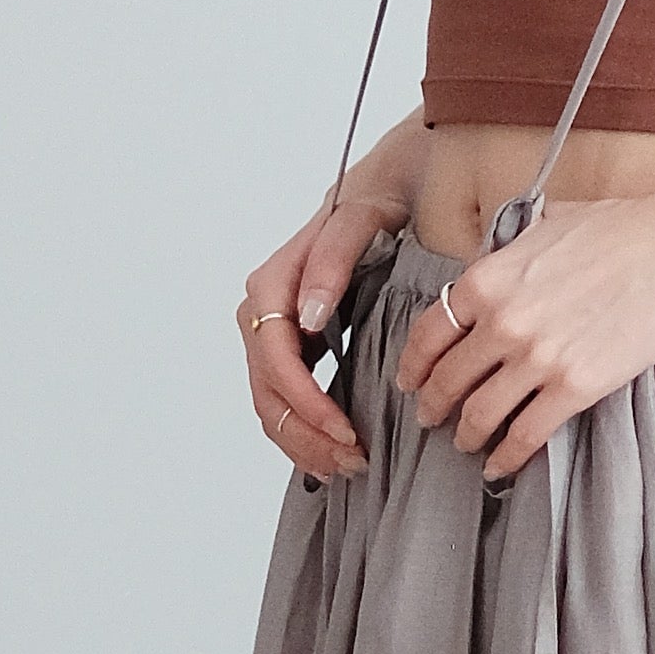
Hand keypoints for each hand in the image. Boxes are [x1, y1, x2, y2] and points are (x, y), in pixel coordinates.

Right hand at [237, 175, 403, 485]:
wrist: (391, 187)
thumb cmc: (379, 202)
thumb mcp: (362, 218)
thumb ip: (332, 260)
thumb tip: (306, 315)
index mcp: (273, 282)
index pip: (276, 356)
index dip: (306, 398)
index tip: (344, 427)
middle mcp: (263, 310)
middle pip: (267, 389)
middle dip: (307, 431)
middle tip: (352, 459)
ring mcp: (272, 331)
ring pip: (269, 403)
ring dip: (303, 441)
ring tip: (346, 466)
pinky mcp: (290, 346)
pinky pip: (281, 400)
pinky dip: (302, 432)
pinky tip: (328, 455)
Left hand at [395, 175, 654, 484]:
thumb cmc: (621, 228)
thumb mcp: (543, 227)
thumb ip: (507, 255)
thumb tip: (491, 270)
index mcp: (488, 278)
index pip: (428, 334)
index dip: (413, 365)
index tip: (410, 379)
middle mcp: (502, 321)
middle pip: (447, 379)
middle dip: (432, 405)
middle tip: (428, 418)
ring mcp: (537, 358)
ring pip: (480, 414)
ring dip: (466, 435)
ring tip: (465, 443)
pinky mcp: (576, 386)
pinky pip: (526, 434)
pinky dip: (506, 456)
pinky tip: (500, 465)